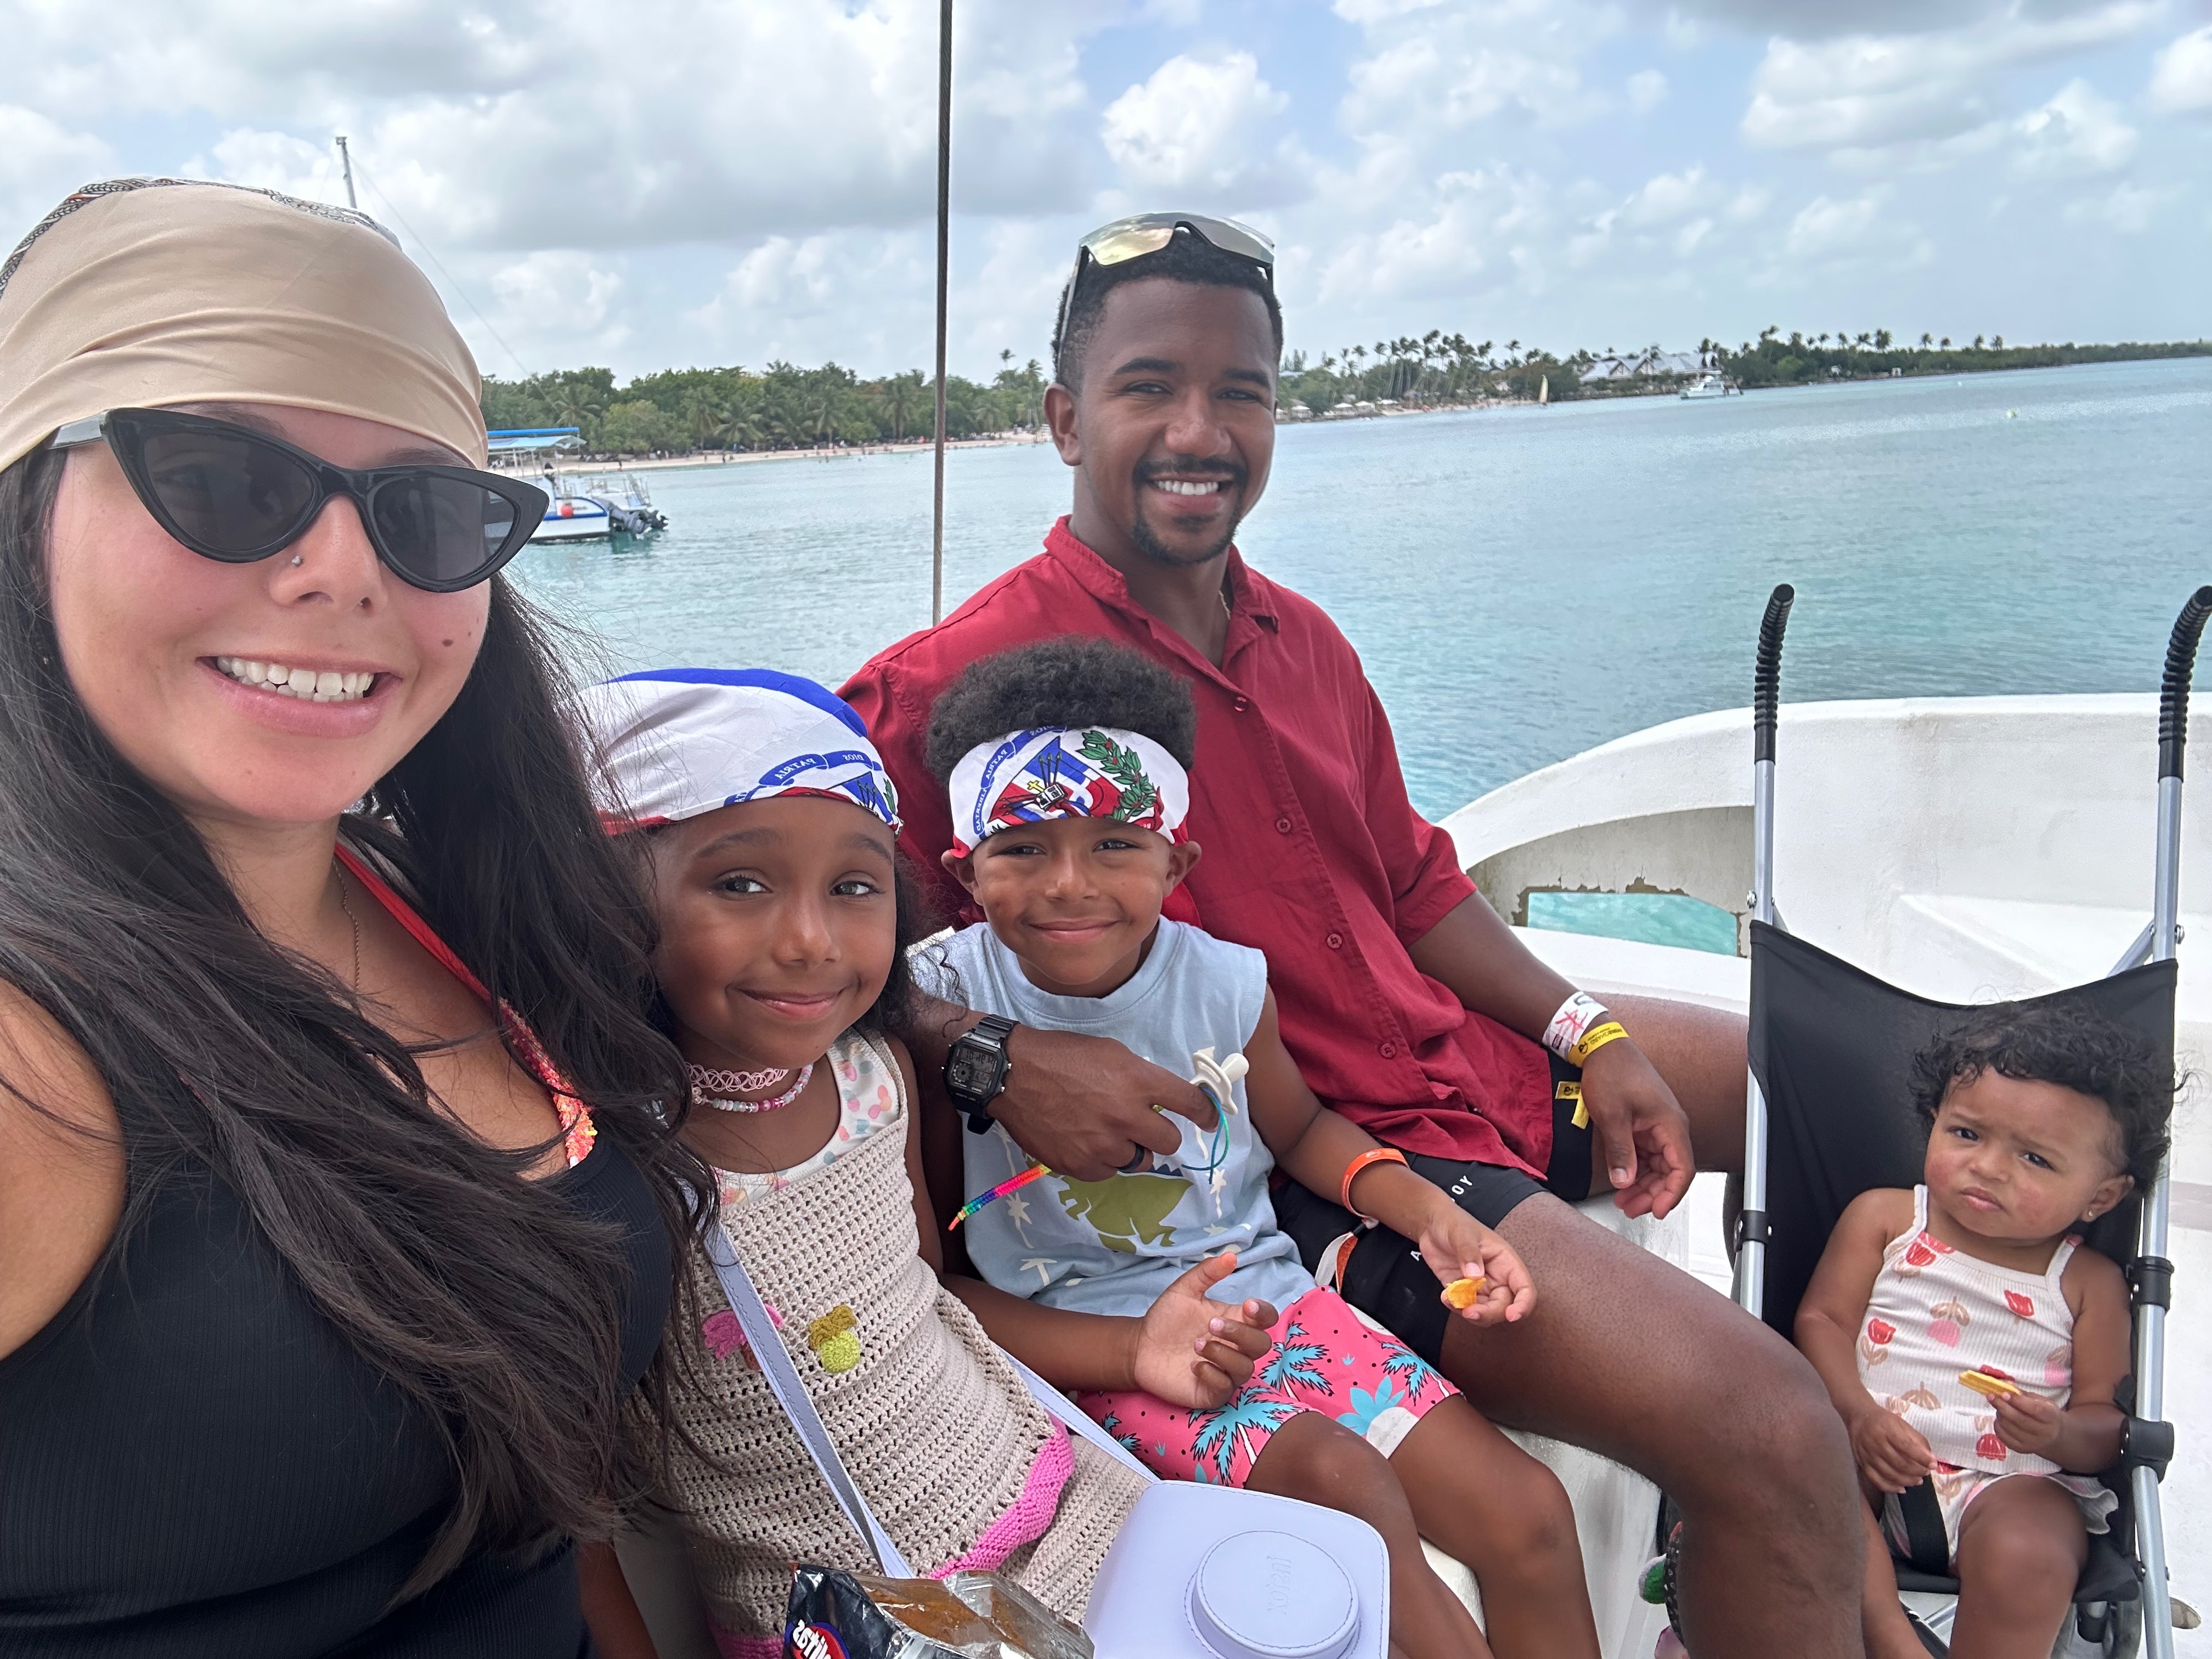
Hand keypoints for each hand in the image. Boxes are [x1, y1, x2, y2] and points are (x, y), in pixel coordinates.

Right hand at [992, 1025, 1215, 1180]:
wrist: (1013, 1074)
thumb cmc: (1062, 1056)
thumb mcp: (1111, 1053)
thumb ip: (1141, 1077)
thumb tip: (1161, 1099)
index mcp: (1138, 1082)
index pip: (1190, 1103)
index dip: (1206, 1113)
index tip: (1209, 1120)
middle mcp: (1127, 1117)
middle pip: (1170, 1141)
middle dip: (1160, 1134)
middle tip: (1143, 1125)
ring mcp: (1103, 1145)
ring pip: (1138, 1161)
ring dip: (1131, 1149)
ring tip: (1107, 1133)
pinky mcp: (1080, 1165)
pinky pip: (1108, 1172)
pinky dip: (1103, 1160)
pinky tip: (1085, 1141)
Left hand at [1129, 1253, 1277, 1409]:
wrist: (1140, 1347)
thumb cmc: (1166, 1319)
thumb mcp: (1183, 1290)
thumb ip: (1207, 1273)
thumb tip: (1231, 1255)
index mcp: (1235, 1321)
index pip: (1266, 1319)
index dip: (1265, 1313)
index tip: (1248, 1305)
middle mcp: (1236, 1347)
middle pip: (1262, 1345)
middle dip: (1240, 1334)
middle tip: (1210, 1325)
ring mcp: (1226, 1371)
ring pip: (1245, 1367)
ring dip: (1223, 1354)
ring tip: (1196, 1344)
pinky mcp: (1213, 1392)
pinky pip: (1226, 1388)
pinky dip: (1212, 1375)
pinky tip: (1193, 1365)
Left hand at [1415, 1207, 1534, 1324]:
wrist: (1431, 1224)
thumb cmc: (1453, 1222)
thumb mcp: (1461, 1233)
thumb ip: (1469, 1253)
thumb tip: (1475, 1276)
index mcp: (1506, 1262)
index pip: (1524, 1288)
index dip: (1523, 1304)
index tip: (1512, 1316)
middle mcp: (1497, 1277)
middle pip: (1503, 1306)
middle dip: (1488, 1313)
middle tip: (1469, 1312)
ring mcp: (1480, 1286)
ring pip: (1485, 1312)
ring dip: (1470, 1313)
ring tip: (1450, 1299)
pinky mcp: (1463, 1292)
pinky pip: (1465, 1307)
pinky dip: (1456, 1308)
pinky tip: (1445, 1296)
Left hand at [1578, 1039, 1694, 1219]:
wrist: (1600, 1047)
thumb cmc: (1611, 1072)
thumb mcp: (1612, 1115)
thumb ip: (1620, 1151)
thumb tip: (1625, 1181)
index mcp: (1670, 1124)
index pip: (1683, 1169)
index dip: (1672, 1194)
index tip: (1657, 1211)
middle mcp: (1669, 1126)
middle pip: (1671, 1171)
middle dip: (1652, 1194)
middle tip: (1630, 1208)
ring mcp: (1657, 1125)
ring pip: (1658, 1166)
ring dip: (1643, 1185)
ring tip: (1623, 1200)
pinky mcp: (1644, 1124)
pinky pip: (1647, 1155)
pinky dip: (1636, 1170)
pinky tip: (1623, 1181)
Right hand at [1848, 1405, 1935, 1493]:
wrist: (1859, 1418)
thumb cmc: (1884, 1421)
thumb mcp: (1902, 1424)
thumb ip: (1917, 1440)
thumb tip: (1930, 1459)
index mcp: (1887, 1429)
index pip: (1906, 1447)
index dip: (1922, 1458)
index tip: (1933, 1465)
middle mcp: (1875, 1442)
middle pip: (1900, 1464)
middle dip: (1917, 1471)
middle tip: (1925, 1473)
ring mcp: (1867, 1455)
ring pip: (1890, 1475)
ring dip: (1908, 1481)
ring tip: (1917, 1480)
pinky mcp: (1862, 1464)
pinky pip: (1877, 1481)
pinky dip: (1891, 1488)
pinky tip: (1902, 1488)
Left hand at [1992, 1390, 2063, 1455]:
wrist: (2053, 1438)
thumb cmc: (2045, 1415)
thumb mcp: (2041, 1401)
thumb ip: (2023, 1394)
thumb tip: (2006, 1384)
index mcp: (2051, 1417)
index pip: (2035, 1409)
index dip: (2018, 1401)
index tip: (2004, 1393)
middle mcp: (2043, 1433)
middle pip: (2019, 1420)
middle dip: (2002, 1406)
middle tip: (1991, 1396)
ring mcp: (2032, 1444)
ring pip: (2009, 1427)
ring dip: (2000, 1414)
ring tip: (1999, 1407)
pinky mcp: (2021, 1449)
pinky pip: (2003, 1437)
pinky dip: (1998, 1426)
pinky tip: (2000, 1419)